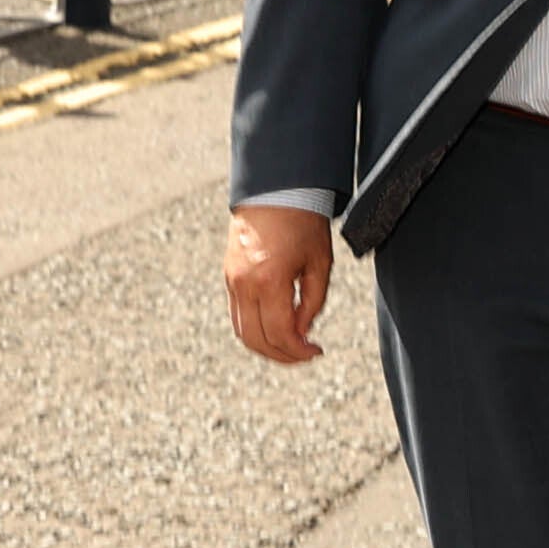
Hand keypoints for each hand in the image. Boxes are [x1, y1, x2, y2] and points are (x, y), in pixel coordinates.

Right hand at [226, 202, 334, 364]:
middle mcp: (244, 284)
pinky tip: (277, 328)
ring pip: (241, 332)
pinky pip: (237, 315)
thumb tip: (301, 332)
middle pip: (256, 340)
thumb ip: (312, 302)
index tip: (316, 352)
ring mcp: (232, 281)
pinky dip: (255, 329)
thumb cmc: (304, 223)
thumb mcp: (319, 264)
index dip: (298, 351)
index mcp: (269, 280)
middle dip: (282, 355)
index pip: (280, 333)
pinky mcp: (228, 277)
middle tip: (304, 356)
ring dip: (266, 346)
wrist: (275, 191)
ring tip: (292, 346)